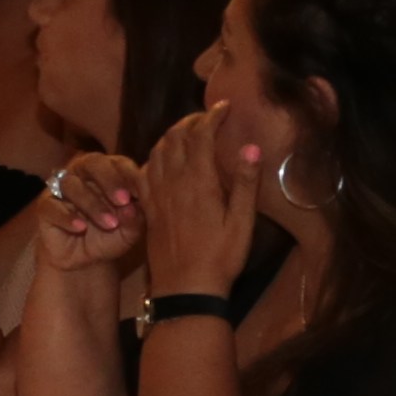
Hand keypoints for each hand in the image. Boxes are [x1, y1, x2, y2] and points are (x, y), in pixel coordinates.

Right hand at [33, 150, 149, 277]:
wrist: (83, 262)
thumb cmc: (108, 238)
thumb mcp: (128, 233)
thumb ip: (135, 219)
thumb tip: (132, 208)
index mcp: (108, 173)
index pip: (118, 163)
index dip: (129, 175)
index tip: (139, 193)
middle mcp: (82, 175)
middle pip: (92, 162)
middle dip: (109, 179)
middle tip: (123, 200)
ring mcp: (60, 190)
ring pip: (72, 184)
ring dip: (93, 204)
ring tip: (110, 224)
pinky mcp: (44, 208)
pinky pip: (51, 206)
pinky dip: (67, 217)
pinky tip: (81, 227)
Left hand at [140, 102, 261, 301]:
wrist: (184, 288)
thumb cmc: (220, 258)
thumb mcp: (242, 223)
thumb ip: (246, 184)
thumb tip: (252, 147)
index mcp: (199, 183)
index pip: (201, 135)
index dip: (211, 116)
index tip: (224, 106)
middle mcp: (173, 183)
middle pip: (175, 138)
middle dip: (191, 121)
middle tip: (208, 116)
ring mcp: (156, 195)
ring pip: (156, 151)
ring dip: (171, 135)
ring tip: (187, 131)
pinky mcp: (148, 208)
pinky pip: (144, 172)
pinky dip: (154, 156)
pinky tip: (162, 160)